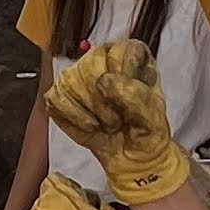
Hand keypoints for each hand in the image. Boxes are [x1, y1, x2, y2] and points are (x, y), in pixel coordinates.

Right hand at [44, 39, 192, 203]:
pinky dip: (73, 118)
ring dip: (89, 111)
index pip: (120, 50)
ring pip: (70, 80)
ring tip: (106, 123)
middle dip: (103, 101)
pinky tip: (89, 125)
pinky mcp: (61, 95)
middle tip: (117, 119)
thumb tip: (105, 80)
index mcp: (131, 56)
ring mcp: (79, 76)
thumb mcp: (154, 118)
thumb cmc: (146, 134)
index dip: (124, 77)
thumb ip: (137, 96)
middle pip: (90, 64)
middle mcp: (103, 60)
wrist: (132, 159)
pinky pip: (55, 98)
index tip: (130, 100)